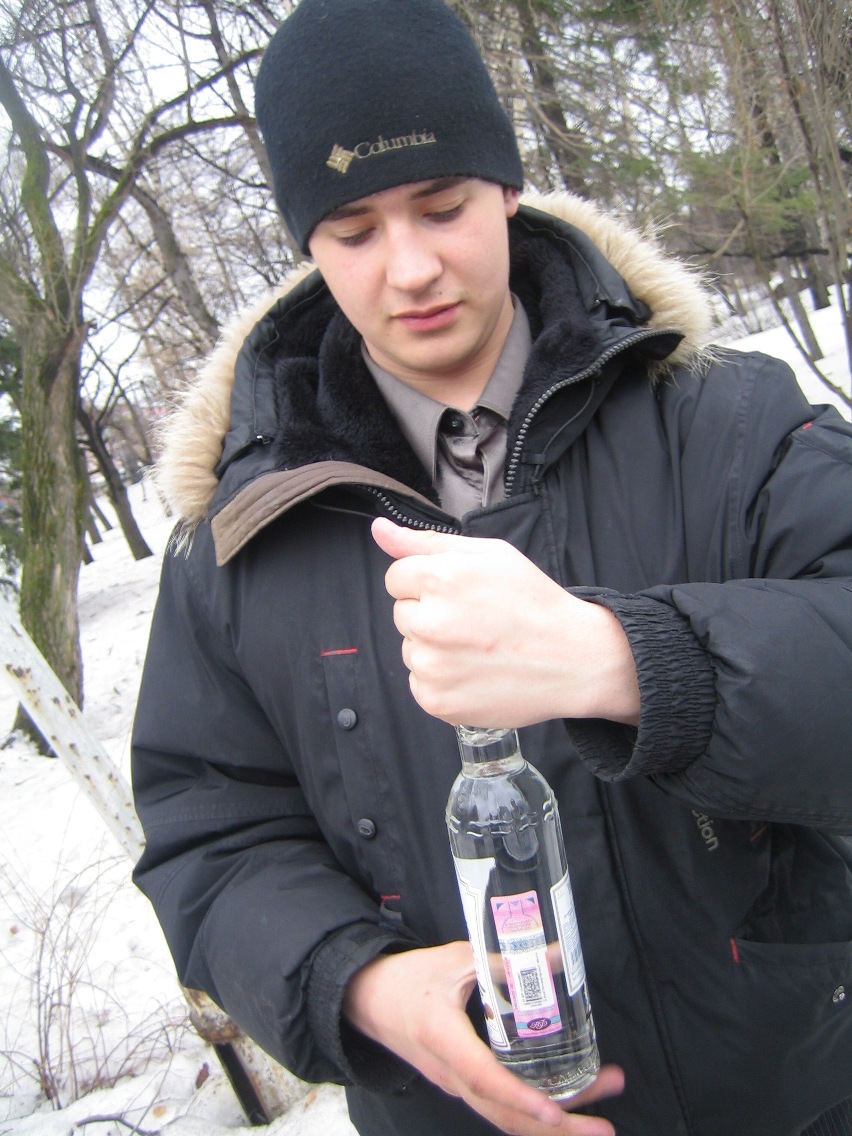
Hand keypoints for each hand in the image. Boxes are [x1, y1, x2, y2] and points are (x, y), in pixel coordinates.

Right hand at [343, 941, 623, 1134]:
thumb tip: (555, 957)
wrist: (368, 1001)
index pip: (484, 1077)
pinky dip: (533, 1114)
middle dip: (557, 1127)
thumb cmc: (409, 978)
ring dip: (553, 1124)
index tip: (554, 1112)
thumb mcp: (455, 960)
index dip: (521, 1097)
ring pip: (505, 1118)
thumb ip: (503, 961)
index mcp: (442, 1038)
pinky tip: (566, 1106)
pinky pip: (499, 1109)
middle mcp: (449, 1073)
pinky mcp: (461, 1085)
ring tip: (599, 1119)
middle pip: (504, 1115)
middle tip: (603, 1126)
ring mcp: (454, 1085)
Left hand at [371, 518, 638, 727]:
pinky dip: (441, 679)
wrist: (573, 660)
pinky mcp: (435, 700)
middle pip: (401, 613)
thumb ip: (426, 541)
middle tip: (474, 621)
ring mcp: (431, 666)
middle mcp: (429, 622)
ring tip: (478, 647)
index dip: (428, 582)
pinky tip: (475, 672)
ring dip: (434, 648)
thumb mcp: (489, 554)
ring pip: (410, 649)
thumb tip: (379, 530)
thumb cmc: (533, 602)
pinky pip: (419, 682)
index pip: (396, 577)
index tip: (459, 593)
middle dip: (429, 613)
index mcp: (440, 578)